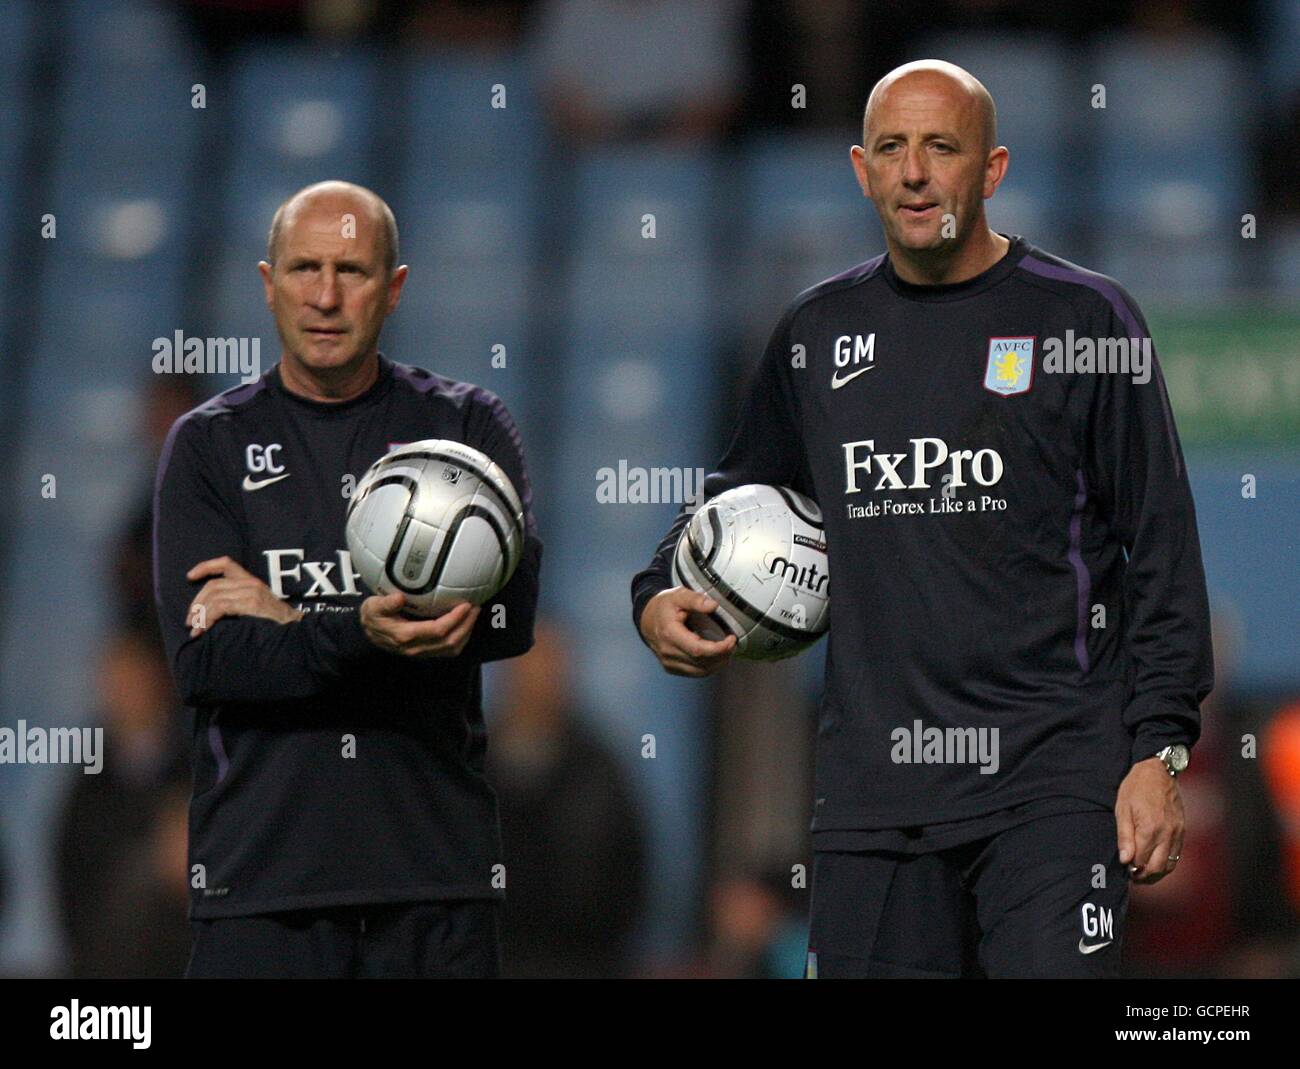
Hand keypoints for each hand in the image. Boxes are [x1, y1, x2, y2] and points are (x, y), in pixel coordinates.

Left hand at [186, 556, 301, 635]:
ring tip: (194, 629)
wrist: (297, 632)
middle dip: (196, 603)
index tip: (189, 576)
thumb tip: (212, 613)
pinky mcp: (251, 603)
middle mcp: (251, 583)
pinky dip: (207, 619)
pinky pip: (220, 607)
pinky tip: (202, 630)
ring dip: (199, 614)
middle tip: (189, 621)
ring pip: (214, 596)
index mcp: (252, 582)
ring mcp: (251, 592)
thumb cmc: (277, 626)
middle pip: (213, 585)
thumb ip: (239, 604)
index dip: (205, 566)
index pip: (226, 564)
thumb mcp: (258, 609)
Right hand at [360, 592, 479, 657]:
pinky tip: (464, 625)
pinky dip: (460, 638)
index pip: (437, 630)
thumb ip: (385, 603)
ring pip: (451, 649)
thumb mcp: (372, 607)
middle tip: (476, 607)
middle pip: (449, 641)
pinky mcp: (425, 652)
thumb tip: (399, 598)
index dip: (455, 619)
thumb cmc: (372, 617)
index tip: (465, 605)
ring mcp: (421, 652)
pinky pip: (447, 650)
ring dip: (466, 633)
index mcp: (405, 635)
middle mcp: (415, 647)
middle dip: (466, 625)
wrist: (367, 633)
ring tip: (473, 615)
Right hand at [639, 587, 735, 676]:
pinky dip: (709, 667)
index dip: (718, 649)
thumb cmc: (664, 606)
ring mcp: (668, 662)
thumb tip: (713, 606)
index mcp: (669, 634)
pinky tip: (716, 656)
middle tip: (733, 644)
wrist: (646, 618)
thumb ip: (695, 599)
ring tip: (728, 650)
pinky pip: (695, 672)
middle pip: (702, 663)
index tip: (731, 640)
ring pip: (700, 671)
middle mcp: (668, 652)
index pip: (698, 650)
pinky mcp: (671, 667)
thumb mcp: (678, 595)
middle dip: (722, 655)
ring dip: (718, 663)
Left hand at [1115, 757, 1184, 883]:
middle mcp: (1167, 834)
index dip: (1131, 868)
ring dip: (1156, 873)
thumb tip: (1125, 860)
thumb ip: (1124, 836)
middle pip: (1157, 867)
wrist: (1158, 771)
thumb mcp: (1122, 809)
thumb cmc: (1136, 788)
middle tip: (1132, 875)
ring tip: (1142, 872)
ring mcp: (1177, 833)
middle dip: (1144, 876)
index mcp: (1150, 829)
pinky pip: (1176, 855)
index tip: (1124, 867)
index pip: (1141, 860)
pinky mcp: (1182, 830)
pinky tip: (1155, 861)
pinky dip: (1166, 863)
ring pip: (1169, 864)